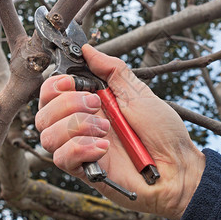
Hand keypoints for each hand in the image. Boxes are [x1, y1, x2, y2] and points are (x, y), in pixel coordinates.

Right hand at [36, 44, 204, 219]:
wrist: (177, 165)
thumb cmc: (162, 130)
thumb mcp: (137, 92)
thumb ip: (111, 69)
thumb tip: (87, 49)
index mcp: (90, 103)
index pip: (50, 92)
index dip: (54, 85)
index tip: (72, 82)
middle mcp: (80, 125)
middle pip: (43, 113)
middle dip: (68, 103)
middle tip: (96, 105)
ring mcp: (80, 148)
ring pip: (47, 135)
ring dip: (77, 126)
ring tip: (106, 130)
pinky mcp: (84, 170)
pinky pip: (61, 158)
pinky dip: (82, 148)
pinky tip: (104, 148)